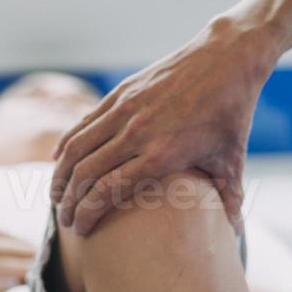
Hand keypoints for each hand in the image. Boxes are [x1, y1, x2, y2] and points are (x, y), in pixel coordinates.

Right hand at [51, 18, 276, 235]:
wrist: (226, 57)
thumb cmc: (231, 114)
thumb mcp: (232, 161)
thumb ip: (230, 199)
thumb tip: (236, 234)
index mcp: (161, 155)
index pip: (107, 190)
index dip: (87, 214)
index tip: (81, 230)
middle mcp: (137, 132)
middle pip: (85, 173)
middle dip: (69, 202)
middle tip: (65, 221)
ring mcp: (125, 109)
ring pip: (76, 148)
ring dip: (60, 176)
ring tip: (56, 197)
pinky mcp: (120, 93)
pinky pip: (82, 124)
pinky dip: (66, 146)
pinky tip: (58, 163)